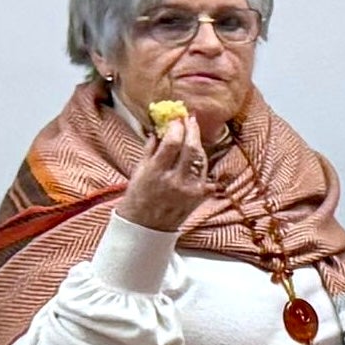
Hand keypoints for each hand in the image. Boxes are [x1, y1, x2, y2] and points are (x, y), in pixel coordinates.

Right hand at [113, 106, 208, 232]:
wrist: (146, 226)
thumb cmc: (138, 197)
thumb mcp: (139, 170)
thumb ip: (151, 149)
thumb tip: (159, 129)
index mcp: (156, 172)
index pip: (172, 143)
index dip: (176, 127)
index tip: (176, 118)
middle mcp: (176, 180)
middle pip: (191, 149)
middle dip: (192, 130)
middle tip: (190, 119)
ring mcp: (190, 189)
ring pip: (201, 159)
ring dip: (198, 144)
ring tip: (193, 133)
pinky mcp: (200, 196)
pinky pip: (206, 174)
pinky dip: (202, 163)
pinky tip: (197, 155)